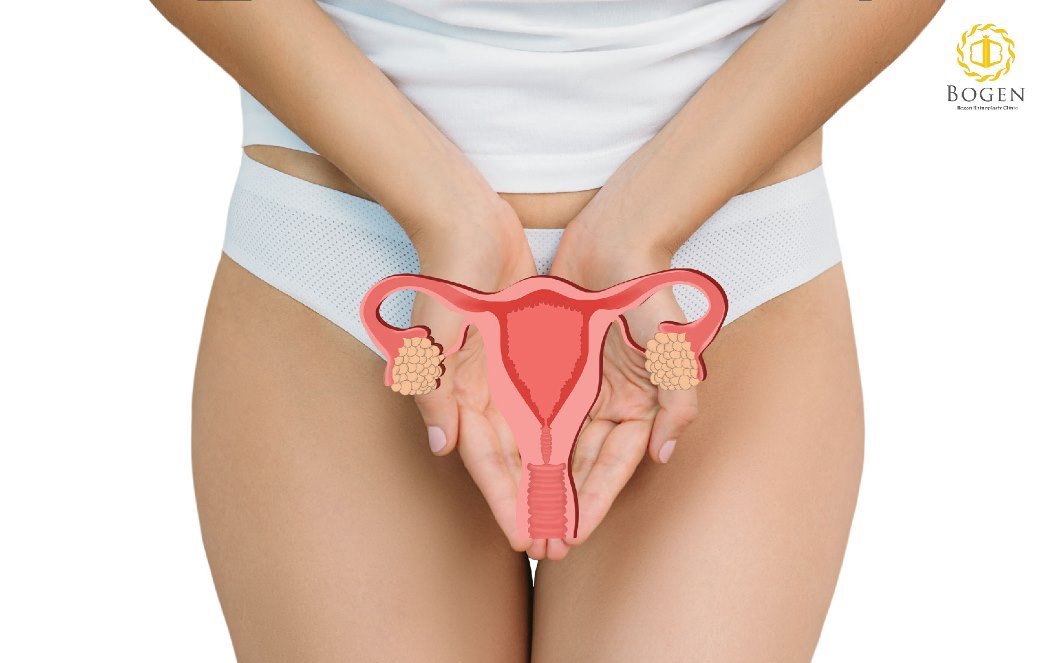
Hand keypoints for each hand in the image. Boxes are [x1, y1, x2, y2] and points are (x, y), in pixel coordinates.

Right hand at [405, 201, 555, 558]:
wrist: (463, 221)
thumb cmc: (445, 276)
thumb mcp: (432, 334)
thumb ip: (433, 391)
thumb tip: (440, 448)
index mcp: (460, 395)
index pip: (487, 464)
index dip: (506, 505)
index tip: (528, 541)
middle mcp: (484, 393)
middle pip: (514, 464)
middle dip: (533, 506)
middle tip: (558, 546)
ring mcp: (507, 375)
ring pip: (534, 441)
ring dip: (552, 479)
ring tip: (574, 516)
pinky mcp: (528, 353)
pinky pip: (547, 405)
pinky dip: (560, 435)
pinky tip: (578, 458)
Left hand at [543, 209, 701, 558]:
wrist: (616, 239)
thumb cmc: (649, 293)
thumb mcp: (675, 346)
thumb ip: (678, 400)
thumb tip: (664, 454)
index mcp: (639, 405)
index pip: (614, 466)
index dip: (593, 503)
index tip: (572, 536)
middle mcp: (609, 403)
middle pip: (581, 466)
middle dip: (562, 505)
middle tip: (540, 544)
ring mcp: (581, 387)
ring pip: (555, 446)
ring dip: (539, 483)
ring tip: (519, 518)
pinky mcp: (554, 367)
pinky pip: (536, 412)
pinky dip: (524, 441)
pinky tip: (507, 467)